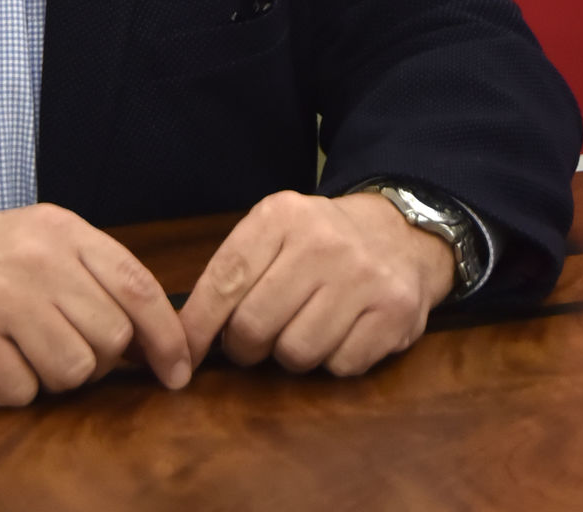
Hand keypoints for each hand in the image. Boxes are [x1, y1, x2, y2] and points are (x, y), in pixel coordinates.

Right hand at [0, 205, 192, 406]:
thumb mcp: (39, 240)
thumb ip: (93, 276)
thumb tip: (154, 337)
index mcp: (61, 230)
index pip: (137, 285)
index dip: (167, 334)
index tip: (178, 369)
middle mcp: (36, 259)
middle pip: (111, 337)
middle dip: (98, 359)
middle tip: (64, 348)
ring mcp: (1, 298)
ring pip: (74, 370)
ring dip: (56, 377)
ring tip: (26, 353)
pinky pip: (23, 392)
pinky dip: (13, 389)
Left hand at [178, 189, 454, 377]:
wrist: (399, 234)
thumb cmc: (320, 242)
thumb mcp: (275, 232)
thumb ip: (235, 272)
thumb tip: (185, 335)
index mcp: (282, 215)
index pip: (226, 278)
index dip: (199, 325)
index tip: (183, 354)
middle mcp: (322, 241)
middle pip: (255, 326)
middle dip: (246, 346)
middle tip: (255, 340)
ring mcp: (362, 277)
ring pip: (296, 353)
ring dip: (292, 355)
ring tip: (304, 328)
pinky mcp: (394, 311)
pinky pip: (340, 367)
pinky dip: (333, 361)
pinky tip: (341, 333)